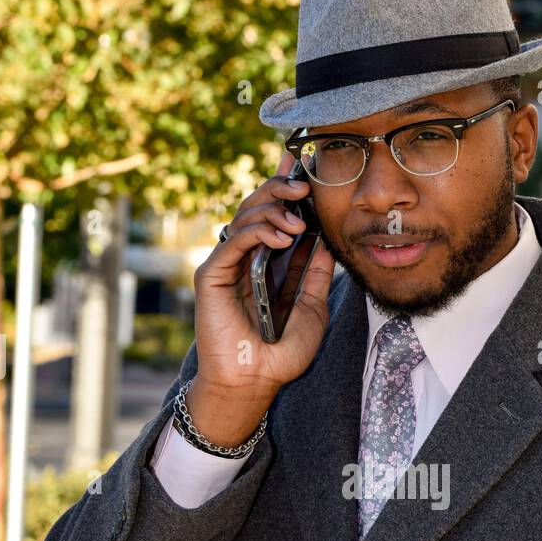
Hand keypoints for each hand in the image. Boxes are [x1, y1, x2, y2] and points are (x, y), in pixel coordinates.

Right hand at [191, 152, 334, 401]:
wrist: (256, 382)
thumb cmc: (281, 353)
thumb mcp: (313, 308)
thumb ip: (318, 274)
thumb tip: (330, 240)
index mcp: (266, 261)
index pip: (273, 213)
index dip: (283, 183)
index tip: (301, 159)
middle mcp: (244, 258)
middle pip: (256, 206)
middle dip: (279, 188)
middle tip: (303, 185)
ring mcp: (226, 264)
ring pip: (244, 216)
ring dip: (273, 211)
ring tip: (298, 224)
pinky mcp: (212, 275)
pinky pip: (233, 240)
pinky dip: (258, 232)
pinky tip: (282, 238)